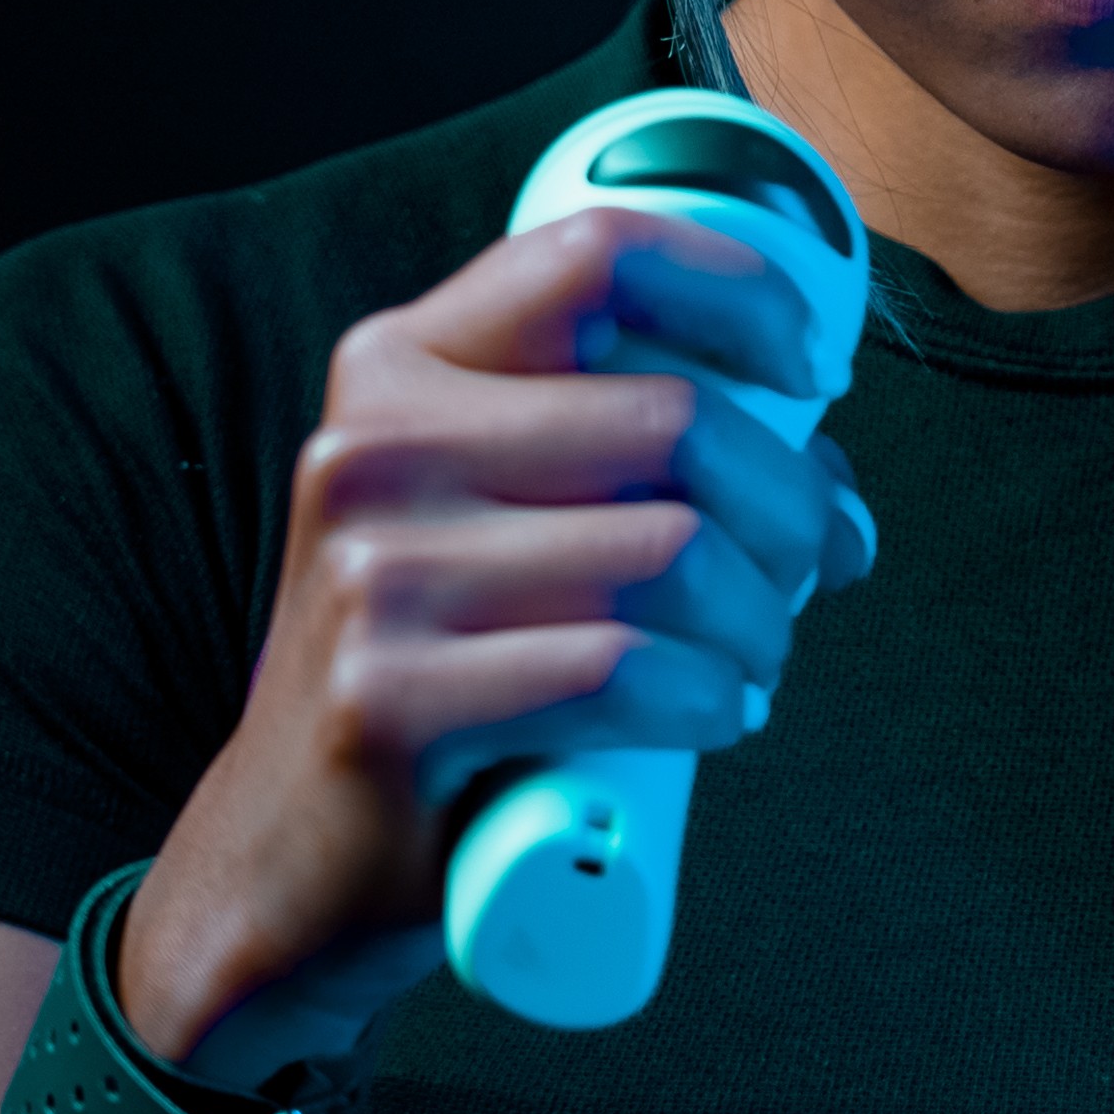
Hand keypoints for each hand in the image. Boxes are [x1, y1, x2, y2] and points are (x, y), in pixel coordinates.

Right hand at [113, 208, 875, 1053]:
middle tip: (805, 573)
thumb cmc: (431, 673)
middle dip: (787, 507)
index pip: (597, 256)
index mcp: (399, 366)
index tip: (806, 370)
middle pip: (673, 420)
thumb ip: (633, 468)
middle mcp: (371, 446)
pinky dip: (704, 697)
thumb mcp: (495, 528)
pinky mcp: (388, 699)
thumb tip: (829, 490)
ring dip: (758, 621)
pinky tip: (712, 715)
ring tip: (749, 661)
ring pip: (670, 552)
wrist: (284, 857)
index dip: (737, 294)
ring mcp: (369, 573)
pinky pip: (619, 672)